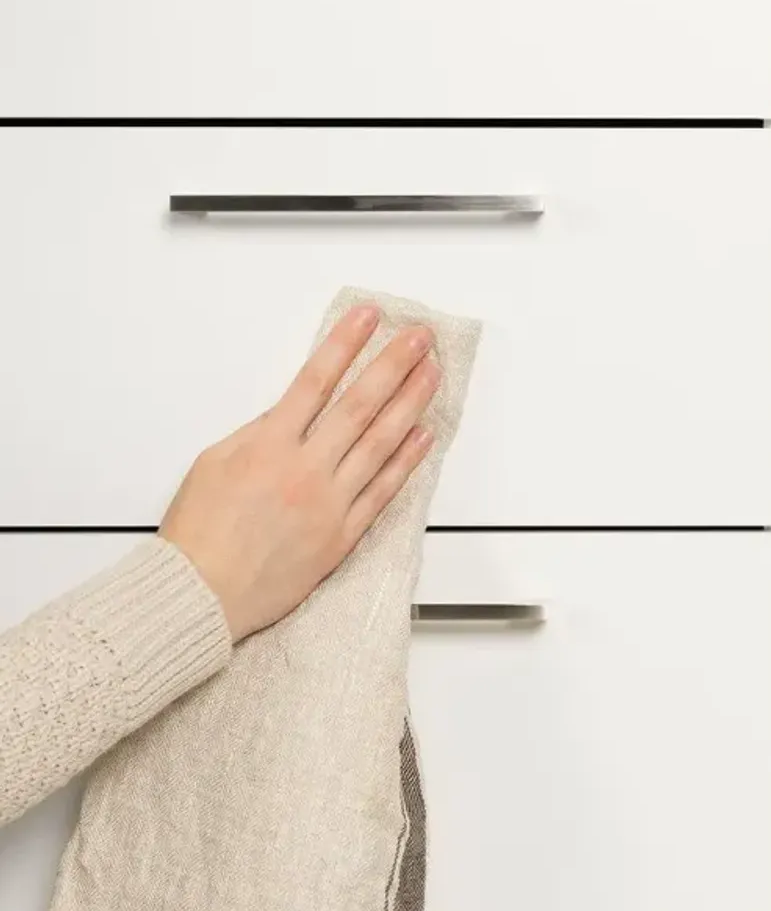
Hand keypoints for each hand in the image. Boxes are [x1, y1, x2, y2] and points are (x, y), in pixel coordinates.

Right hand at [160, 304, 439, 640]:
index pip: (315, 380)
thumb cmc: (199, 535)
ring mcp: (329, 502)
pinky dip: (406, 462)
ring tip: (431, 375)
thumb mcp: (213, 464)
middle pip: (359, 405)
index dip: (344, 344)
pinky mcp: (342, 535)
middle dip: (392, 364)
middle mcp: (304, 469)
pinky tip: (424, 437)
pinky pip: (382, 492)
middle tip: (418, 338)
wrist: (202, 593)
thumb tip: (288, 414)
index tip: (368, 317)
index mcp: (268, 445)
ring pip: (380, 443)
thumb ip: (256, 434)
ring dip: (410, 404)